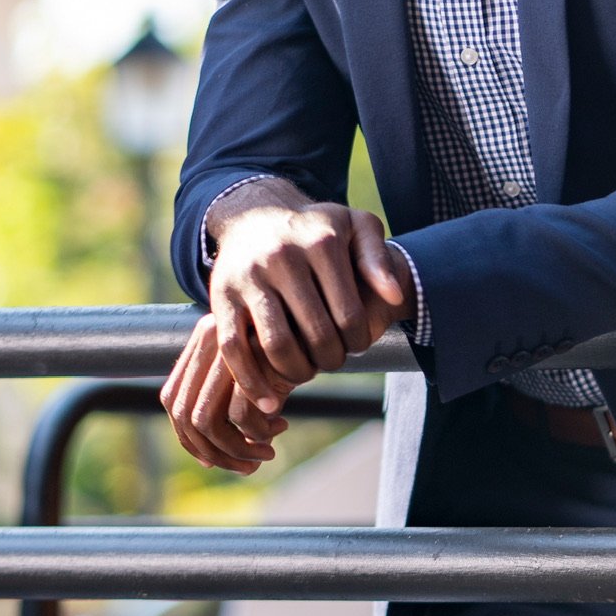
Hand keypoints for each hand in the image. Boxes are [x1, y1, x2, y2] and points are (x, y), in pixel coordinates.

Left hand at [161, 314, 285, 472]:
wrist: (324, 319)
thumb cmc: (293, 352)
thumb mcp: (256, 381)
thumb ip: (231, 413)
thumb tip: (216, 463)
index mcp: (202, 341)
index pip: (174, 400)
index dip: (189, 437)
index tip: (214, 459)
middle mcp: (208, 339)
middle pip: (186, 414)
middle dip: (214, 452)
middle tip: (247, 466)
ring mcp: (227, 345)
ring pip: (207, 420)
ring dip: (236, 449)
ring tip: (265, 454)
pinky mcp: (252, 354)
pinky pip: (239, 413)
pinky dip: (257, 432)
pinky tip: (280, 427)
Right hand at [206, 180, 414, 412]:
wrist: (255, 215)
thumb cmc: (316, 229)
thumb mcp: (355, 227)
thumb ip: (378, 259)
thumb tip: (394, 297)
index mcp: (322, 242)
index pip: (349, 313)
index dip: (359, 340)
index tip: (359, 344)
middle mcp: (284, 257)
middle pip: (316, 333)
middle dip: (332, 358)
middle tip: (335, 360)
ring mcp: (250, 278)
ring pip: (277, 344)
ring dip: (298, 372)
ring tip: (309, 372)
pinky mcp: (221, 297)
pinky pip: (233, 348)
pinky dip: (251, 381)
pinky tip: (271, 399)